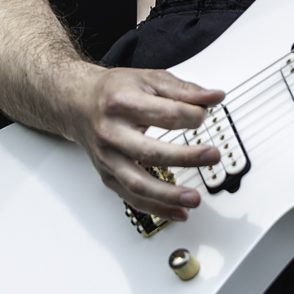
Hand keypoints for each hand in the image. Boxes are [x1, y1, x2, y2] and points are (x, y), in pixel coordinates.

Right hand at [66, 66, 223, 221]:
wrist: (79, 104)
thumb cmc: (114, 92)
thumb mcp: (149, 80)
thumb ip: (184, 90)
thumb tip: (214, 97)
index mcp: (122, 104)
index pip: (165, 114)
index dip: (192, 116)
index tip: (205, 116)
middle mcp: (111, 133)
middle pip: (150, 152)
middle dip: (185, 157)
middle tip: (212, 156)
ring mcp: (108, 158)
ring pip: (138, 184)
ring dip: (168, 196)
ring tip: (194, 199)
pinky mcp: (107, 176)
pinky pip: (132, 198)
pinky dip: (157, 209)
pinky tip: (178, 213)